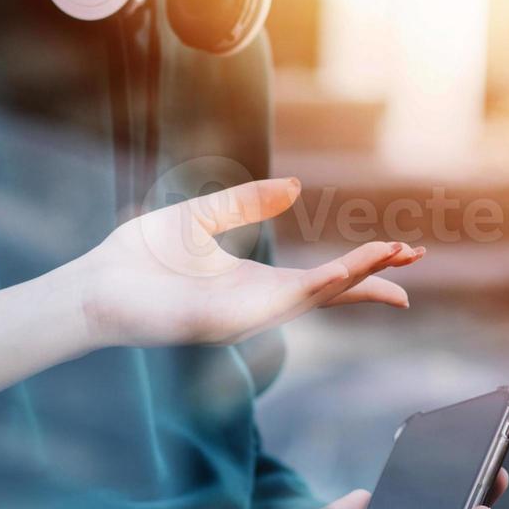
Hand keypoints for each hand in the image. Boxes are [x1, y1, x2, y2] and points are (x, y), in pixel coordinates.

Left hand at [52, 179, 423, 350]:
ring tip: (393, 256)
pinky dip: (318, 287)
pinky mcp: (229, 322)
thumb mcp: (201, 217)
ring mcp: (247, 317)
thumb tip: (297, 187)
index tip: (399, 254)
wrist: (93, 287)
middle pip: (332, 292)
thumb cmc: (138, 257)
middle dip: (374, 276)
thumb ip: (247, 202)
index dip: (362, 268)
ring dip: (356, 276)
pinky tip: (343, 272)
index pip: (322, 281)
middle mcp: (259, 306)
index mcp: (255, 284)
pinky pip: (280, 303)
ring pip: (315, 296)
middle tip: (415, 257)